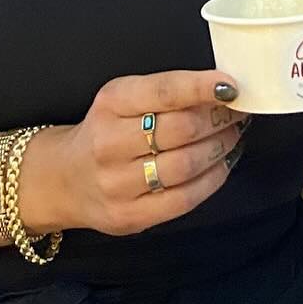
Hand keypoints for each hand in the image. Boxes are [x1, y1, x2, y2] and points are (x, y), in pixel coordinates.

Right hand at [23, 71, 246, 237]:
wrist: (64, 178)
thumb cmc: (106, 130)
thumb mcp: (123, 98)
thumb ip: (166, 93)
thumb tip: (223, 90)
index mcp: (111, 102)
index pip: (164, 92)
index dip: (202, 87)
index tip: (232, 86)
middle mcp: (109, 143)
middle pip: (181, 129)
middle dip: (219, 119)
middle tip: (238, 112)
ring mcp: (117, 185)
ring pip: (186, 165)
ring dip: (220, 148)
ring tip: (233, 135)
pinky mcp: (128, 217)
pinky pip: (183, 199)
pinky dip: (212, 179)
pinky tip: (222, 164)